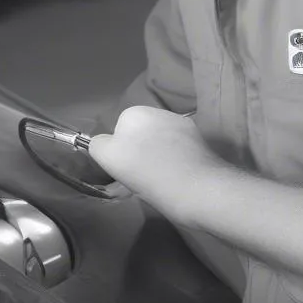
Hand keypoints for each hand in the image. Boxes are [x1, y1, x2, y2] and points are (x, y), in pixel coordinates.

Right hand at [88, 106, 220, 223]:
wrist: (202, 190)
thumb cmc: (152, 177)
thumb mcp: (112, 159)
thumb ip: (100, 146)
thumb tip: (102, 144)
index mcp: (134, 114)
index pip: (114, 137)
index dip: (118, 157)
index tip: (127, 174)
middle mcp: (158, 112)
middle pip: (137, 137)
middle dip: (138, 153)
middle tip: (143, 179)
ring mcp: (182, 125)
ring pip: (157, 143)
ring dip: (157, 156)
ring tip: (163, 180)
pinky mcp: (199, 140)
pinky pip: (177, 149)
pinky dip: (176, 158)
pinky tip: (180, 176)